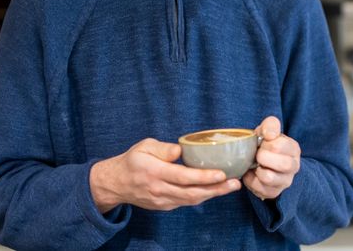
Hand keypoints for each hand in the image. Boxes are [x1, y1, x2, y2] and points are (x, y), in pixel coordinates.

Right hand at [89, 138, 239, 212]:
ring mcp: (162, 201)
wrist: (116, 184)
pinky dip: (202, 197)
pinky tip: (215, 190)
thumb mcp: (144, 146)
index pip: (183, 177)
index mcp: (154, 172)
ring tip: (231, 186)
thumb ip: (163, 148)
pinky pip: (186, 202)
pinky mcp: (164, 206)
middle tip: (236, 183)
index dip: (204, 177)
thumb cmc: (133, 161)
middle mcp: (159, 189)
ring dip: (213, 194)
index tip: (221, 174)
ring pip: (191, 200)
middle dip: (216, 189)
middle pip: (192, 192)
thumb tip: (180, 150)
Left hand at [243, 116, 300, 200]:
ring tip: (255, 164)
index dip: (266, 144)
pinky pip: (259, 188)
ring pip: (269, 177)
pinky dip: (251, 180)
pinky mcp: (274, 192)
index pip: (280, 146)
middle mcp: (294, 167)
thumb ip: (270, 125)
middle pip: (282, 164)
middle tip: (257, 154)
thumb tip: (270, 134)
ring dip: (257, 169)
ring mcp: (285, 181)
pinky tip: (252, 173)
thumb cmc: (266, 144)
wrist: (263, 161)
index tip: (262, 143)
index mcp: (294, 149)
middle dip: (262, 157)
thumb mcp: (268, 130)